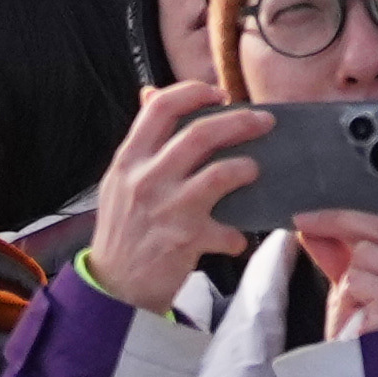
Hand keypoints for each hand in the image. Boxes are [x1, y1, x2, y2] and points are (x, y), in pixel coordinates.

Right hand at [81, 91, 274, 310]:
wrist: (114, 284)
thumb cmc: (123, 229)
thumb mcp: (120, 179)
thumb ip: (141, 141)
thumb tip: (150, 92)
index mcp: (128, 158)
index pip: (160, 107)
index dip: (194, 93)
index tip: (220, 94)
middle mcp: (145, 178)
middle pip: (199, 134)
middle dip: (239, 122)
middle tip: (263, 121)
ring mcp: (166, 207)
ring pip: (220, 173)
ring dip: (246, 169)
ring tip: (254, 171)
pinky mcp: (186, 238)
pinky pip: (228, 229)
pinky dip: (236, 236)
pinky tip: (234, 239)